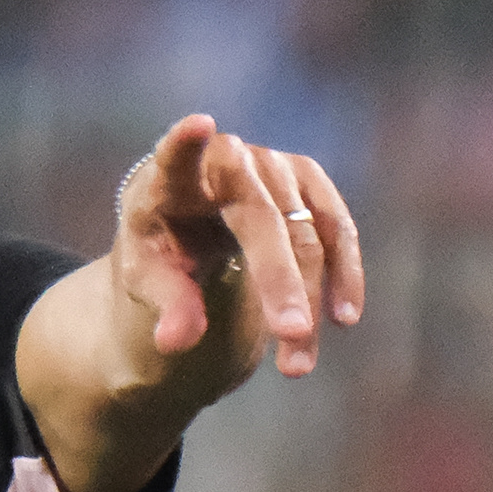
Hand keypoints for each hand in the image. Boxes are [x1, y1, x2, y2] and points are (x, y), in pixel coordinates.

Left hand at [113, 114, 361, 382]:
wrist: (192, 224)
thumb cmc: (161, 249)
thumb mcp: (148, 279)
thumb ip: (165, 304)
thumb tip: (176, 343)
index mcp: (171, 178)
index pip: (175, 157)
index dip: (184, 143)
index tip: (197, 125)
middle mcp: (228, 159)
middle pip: (261, 218)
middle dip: (280, 280)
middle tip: (291, 337)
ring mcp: (274, 165)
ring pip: (306, 233)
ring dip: (309, 299)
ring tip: (297, 366)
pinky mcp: (307, 181)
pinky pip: (336, 230)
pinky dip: (343, 275)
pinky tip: (344, 319)